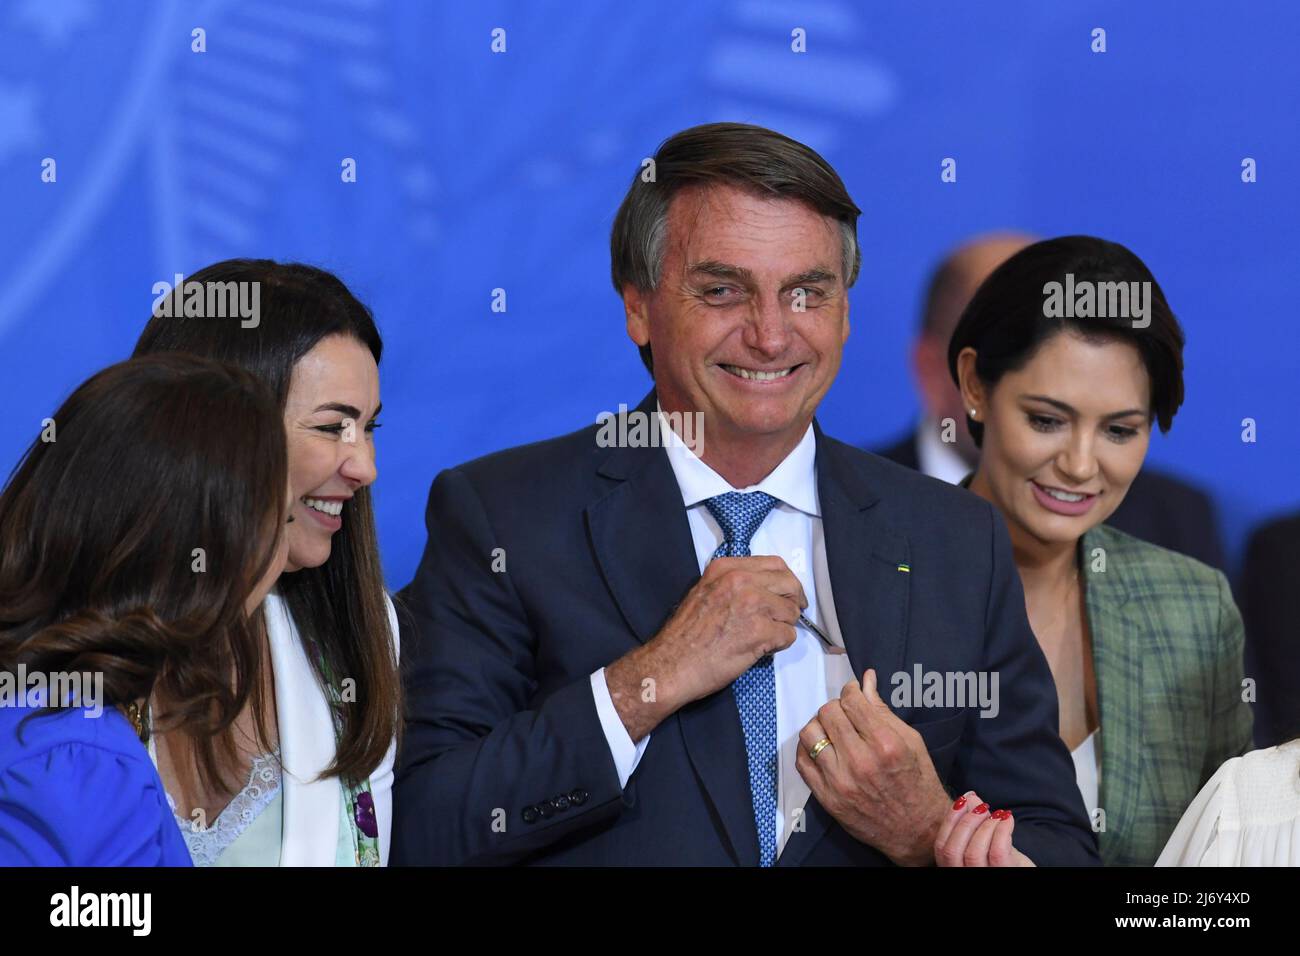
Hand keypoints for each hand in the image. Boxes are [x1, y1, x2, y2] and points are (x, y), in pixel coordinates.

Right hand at [605, 556, 804, 739]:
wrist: (671, 664)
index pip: (774, 564)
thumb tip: (763, 589)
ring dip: (783, 626)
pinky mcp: (760, 631)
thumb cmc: (684, 635)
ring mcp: (752, 604)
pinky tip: (761, 649)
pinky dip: (779, 644)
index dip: (786, 581)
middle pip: (789, 584)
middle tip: (788, 617)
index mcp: (726, 569)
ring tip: (765, 637)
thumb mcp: (704, 592)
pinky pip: (788, 635)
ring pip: (792, 611)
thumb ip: (731, 584)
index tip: (787, 594)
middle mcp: (740, 580)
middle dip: (793, 602)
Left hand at [796, 669, 950, 865]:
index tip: (853, 694)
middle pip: (828, 713)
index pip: (851, 701)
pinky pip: (802, 762)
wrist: (917, 829)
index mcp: (885, 744)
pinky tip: (822, 748)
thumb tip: (865, 680)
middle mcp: (860, 762)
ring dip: (819, 726)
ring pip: (809, 734)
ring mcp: (840, 782)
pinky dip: (808, 749)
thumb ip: (882, 709)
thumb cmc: (918, 782)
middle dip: (836, 707)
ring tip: (832, 730)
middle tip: (845, 713)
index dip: (850, 691)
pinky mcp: (827, 798)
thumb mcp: (911, 741)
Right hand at [934, 791, 1034, 866]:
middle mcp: (964, 875)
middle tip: (982, 807)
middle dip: (966, 822)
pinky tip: (1008, 819)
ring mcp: (983, 877)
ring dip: (985, 826)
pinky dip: (1001, 830)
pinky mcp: (1004, 873)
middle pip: (953, 850)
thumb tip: (969, 796)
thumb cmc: (1002, 858)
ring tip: (998, 815)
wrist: (1022, 869)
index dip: (949, 821)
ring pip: (974, 853)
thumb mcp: (985, 839)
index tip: (962, 801)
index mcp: (953, 866)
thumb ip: (974, 819)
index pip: (941, 846)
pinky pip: (997, 853)